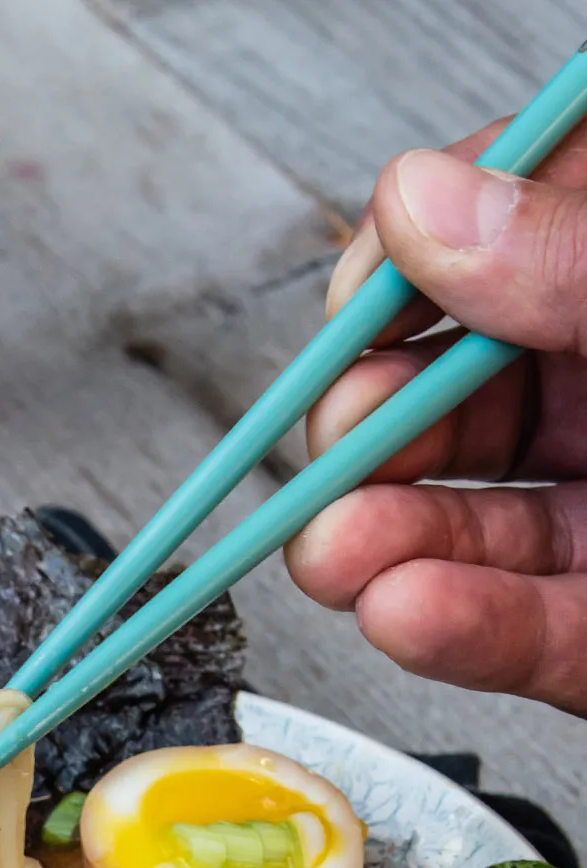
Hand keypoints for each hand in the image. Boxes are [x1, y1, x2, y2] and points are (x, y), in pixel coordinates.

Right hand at [284, 120, 586, 716]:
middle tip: (332, 445)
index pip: (495, 242)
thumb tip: (428, 206)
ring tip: (335, 556)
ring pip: (475, 529)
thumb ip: (576, 256)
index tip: (363, 299)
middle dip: (370, 433)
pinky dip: (464, 633)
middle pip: (457, 399)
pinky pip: (536, 634)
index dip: (413, 267)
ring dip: (385, 546)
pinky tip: (407, 614)